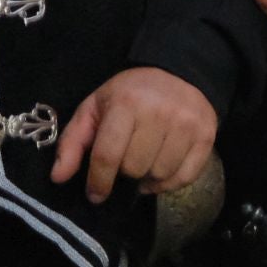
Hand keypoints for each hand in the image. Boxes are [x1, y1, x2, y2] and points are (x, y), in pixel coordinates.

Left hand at [50, 68, 216, 202]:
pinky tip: (160, 173)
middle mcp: (160, 112)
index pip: (108, 156)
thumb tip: (59, 177)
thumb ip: (72, 143)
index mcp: (127, 104)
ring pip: (160, 174)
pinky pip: (185, 176)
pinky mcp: (207, 134)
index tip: (95, 194)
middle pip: (134, 168)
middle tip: (127, 160)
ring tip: (145, 162)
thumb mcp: (94, 109)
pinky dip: (169, 183)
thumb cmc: (130, 94)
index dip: (98, 181)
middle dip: (126, 171)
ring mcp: (187, 123)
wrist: (179, 72)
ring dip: (148, 176)